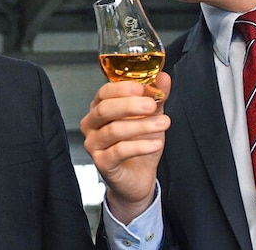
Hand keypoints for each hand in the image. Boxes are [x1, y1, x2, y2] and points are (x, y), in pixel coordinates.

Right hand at [80, 71, 170, 223]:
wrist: (138, 178)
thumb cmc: (139, 144)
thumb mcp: (151, 117)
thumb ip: (156, 97)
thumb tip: (163, 77)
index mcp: (100, 108)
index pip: (104, 92)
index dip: (122, 88)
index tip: (143, 88)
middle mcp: (92, 124)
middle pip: (104, 109)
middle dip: (130, 105)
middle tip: (152, 104)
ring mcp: (94, 144)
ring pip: (113, 130)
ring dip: (141, 126)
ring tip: (164, 123)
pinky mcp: (102, 163)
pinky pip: (119, 151)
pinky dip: (140, 146)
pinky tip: (156, 143)